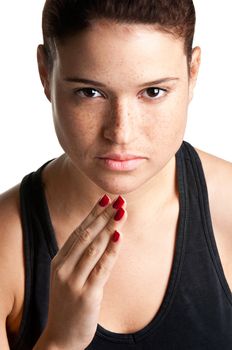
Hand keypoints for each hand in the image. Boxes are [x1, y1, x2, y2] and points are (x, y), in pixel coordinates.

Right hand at [41, 195, 126, 349]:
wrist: (61, 337)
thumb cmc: (68, 303)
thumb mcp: (67, 275)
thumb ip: (79, 256)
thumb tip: (99, 233)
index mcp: (59, 260)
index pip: (78, 230)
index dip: (93, 213)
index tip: (106, 198)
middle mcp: (63, 267)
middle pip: (86, 235)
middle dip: (104, 215)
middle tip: (119, 200)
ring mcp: (73, 281)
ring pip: (94, 247)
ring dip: (110, 227)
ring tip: (122, 212)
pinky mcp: (86, 294)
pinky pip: (102, 268)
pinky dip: (111, 250)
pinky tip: (119, 237)